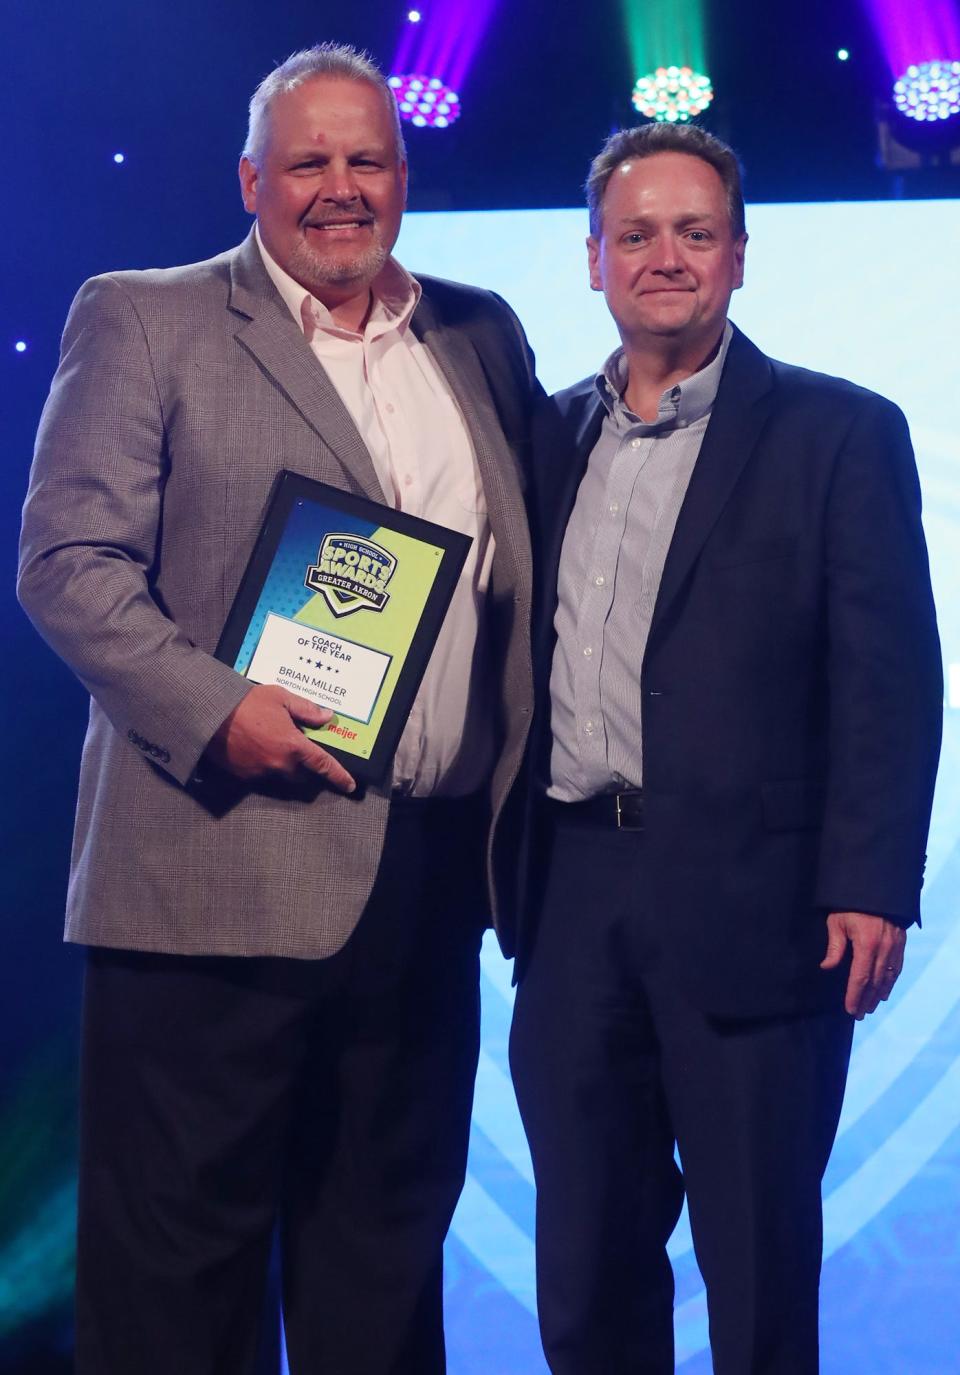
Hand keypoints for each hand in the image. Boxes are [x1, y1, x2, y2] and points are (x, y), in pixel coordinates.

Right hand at [205, 684, 354, 792]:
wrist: (210, 715)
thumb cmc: (247, 703)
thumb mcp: (281, 698)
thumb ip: (306, 710)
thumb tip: (326, 716)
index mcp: (294, 747)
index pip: (323, 766)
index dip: (338, 776)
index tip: (348, 785)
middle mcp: (280, 765)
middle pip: (303, 777)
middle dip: (306, 769)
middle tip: (303, 753)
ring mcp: (261, 773)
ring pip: (282, 778)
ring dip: (286, 769)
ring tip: (278, 750)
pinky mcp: (244, 776)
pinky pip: (263, 776)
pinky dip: (266, 767)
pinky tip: (259, 751)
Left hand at [820, 910, 905, 1018]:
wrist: (874, 886)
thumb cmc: (850, 904)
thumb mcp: (836, 922)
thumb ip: (834, 947)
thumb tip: (827, 967)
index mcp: (866, 945)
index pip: (860, 978)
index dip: (855, 996)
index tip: (850, 1009)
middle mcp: (883, 948)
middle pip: (875, 982)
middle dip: (866, 1000)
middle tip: (859, 1014)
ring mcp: (894, 946)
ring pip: (888, 977)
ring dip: (879, 994)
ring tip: (871, 1006)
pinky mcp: (900, 941)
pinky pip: (897, 967)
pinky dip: (891, 981)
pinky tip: (885, 990)